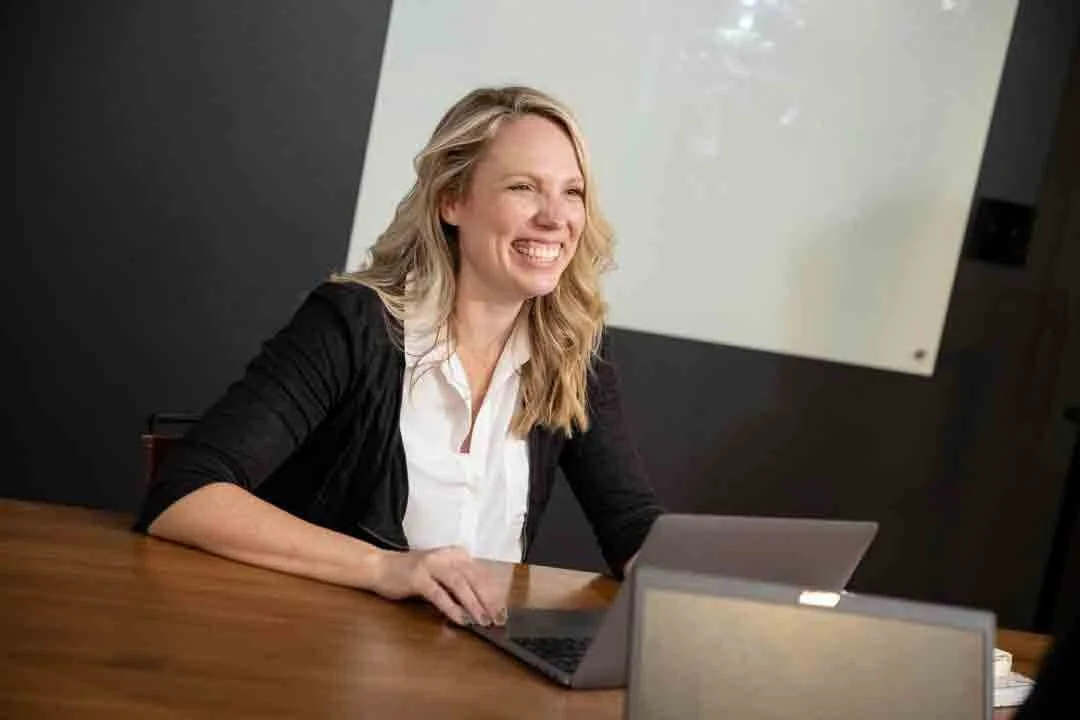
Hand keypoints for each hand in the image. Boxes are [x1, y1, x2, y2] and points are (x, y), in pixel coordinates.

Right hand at [371, 546, 506, 626]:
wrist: (381, 567)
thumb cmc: (414, 575)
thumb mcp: (442, 575)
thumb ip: (461, 585)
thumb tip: (485, 606)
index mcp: (457, 554)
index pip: (482, 574)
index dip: (495, 594)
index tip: (503, 612)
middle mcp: (447, 556)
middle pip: (474, 578)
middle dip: (488, 601)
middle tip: (497, 620)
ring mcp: (432, 564)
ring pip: (459, 584)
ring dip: (473, 604)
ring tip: (482, 621)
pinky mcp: (417, 577)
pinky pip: (439, 594)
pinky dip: (452, 608)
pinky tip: (461, 620)